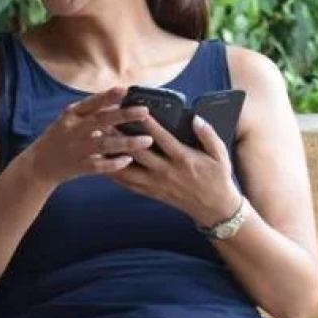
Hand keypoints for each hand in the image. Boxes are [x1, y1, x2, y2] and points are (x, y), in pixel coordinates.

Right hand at [25, 87, 154, 186]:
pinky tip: (128, 160)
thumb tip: (120, 103)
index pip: (91, 103)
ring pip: (103, 144)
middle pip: (101, 121)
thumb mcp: (71, 120)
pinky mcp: (78, 166)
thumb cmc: (60, 138)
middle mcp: (73, 130)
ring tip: (147, 140)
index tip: (125, 90)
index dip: (108, 96)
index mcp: (71, 115)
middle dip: (123, 116)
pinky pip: (98, 165)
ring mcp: (75, 149)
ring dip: (126, 142)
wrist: (38, 165)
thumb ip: (93, 112)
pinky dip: (113, 163)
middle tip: (145, 112)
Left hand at [113, 112, 243, 224]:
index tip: (136, 110)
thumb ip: (208, 135)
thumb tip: (196, 118)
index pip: (162, 138)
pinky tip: (102, 162)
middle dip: (121, 136)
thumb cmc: (217, 178)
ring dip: (111, 154)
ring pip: (127, 169)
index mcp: (183, 159)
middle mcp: (166, 172)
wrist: (214, 208)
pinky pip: (127, 183)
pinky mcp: (150, 192)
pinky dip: (113, 173)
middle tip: (107, 121)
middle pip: (138, 152)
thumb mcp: (220, 154)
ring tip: (98, 139)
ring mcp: (156, 184)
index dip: (148, 124)